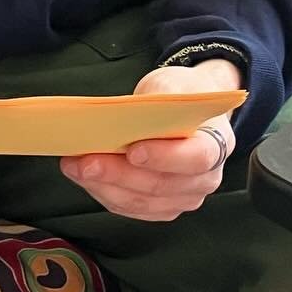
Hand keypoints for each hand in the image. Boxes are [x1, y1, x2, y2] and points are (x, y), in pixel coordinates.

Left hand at [60, 59, 240, 221]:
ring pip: (140, 201)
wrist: (187, 113)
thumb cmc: (181, 97)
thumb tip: (130, 114)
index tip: (132, 150)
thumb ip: (161, 98)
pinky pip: (130, 207)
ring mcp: (183, 198)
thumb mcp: (175, 83)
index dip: (164, 157)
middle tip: (84, 160)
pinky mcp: (161, 208)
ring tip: (75, 166)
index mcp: (216, 145)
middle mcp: (204, 179)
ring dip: (104, 186)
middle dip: (118, 174)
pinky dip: (104, 192)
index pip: (196, 158)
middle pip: (160, 185)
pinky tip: (85, 176)